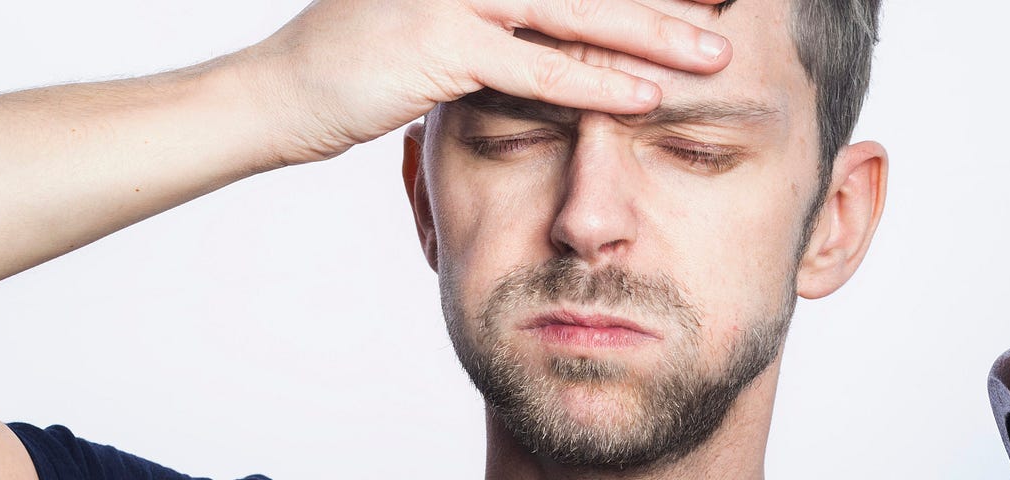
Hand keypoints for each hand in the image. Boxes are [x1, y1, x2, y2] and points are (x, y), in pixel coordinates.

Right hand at [230, 0, 734, 164]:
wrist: (277, 93)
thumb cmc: (359, 59)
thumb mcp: (436, 17)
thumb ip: (497, 11)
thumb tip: (563, 24)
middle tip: (732, 6)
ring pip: (576, 12)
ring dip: (652, 34)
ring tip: (714, 55)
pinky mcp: (440, 44)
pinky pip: (535, 68)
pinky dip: (594, 84)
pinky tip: (646, 98)